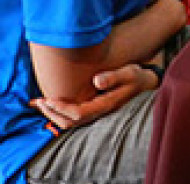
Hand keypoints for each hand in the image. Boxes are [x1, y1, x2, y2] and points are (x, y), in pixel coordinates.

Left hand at [29, 64, 156, 129]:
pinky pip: (71, 117)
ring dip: (52, 114)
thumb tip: (96, 81)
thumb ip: (113, 77)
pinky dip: (58, 112)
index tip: (49, 99)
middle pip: (69, 122)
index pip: (78, 114)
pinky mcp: (92, 109)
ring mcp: (95, 112)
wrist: (144, 82)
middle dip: (52, 113)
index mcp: (105, 105)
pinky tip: (50, 104)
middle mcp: (98, 112)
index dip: (62, 108)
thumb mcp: (128, 73)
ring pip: (68, 122)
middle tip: (40, 101)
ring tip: (40, 103)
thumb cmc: (135, 76)